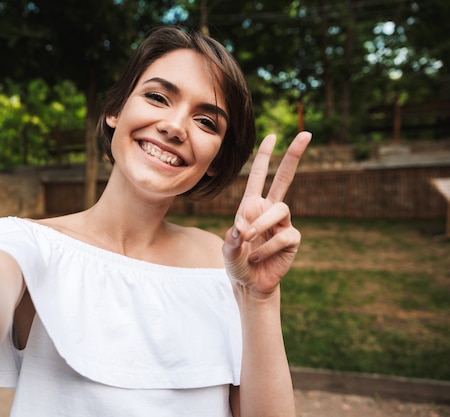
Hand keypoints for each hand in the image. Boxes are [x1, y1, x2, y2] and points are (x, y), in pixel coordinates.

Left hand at [222, 132, 310, 296]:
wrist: (249, 283)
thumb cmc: (237, 261)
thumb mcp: (228, 248)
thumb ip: (232, 238)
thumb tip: (242, 229)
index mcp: (251, 205)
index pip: (260, 176)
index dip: (265, 156)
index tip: (272, 135)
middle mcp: (269, 210)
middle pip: (285, 179)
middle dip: (294, 156)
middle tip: (306, 134)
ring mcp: (282, 224)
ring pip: (280, 209)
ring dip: (261, 224)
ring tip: (246, 239)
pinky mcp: (292, 239)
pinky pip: (284, 235)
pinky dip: (266, 247)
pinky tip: (257, 257)